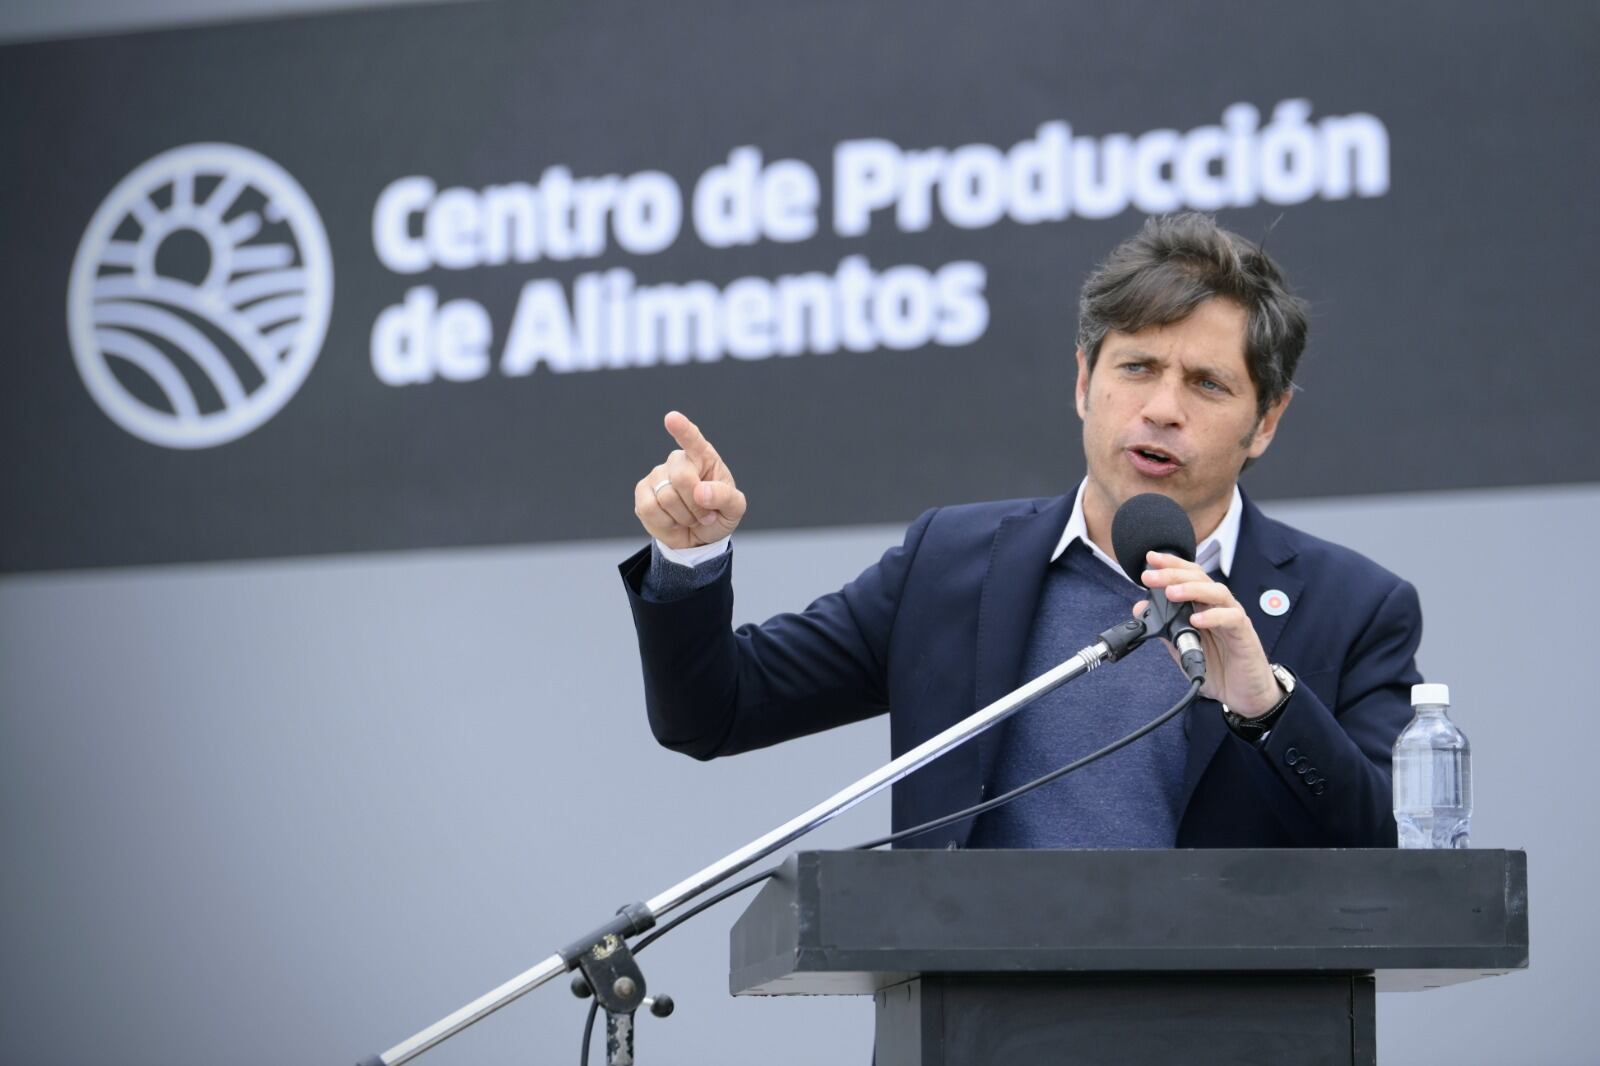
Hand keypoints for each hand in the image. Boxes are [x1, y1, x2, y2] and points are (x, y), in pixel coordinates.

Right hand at [633, 411, 747, 549]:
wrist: (697, 537)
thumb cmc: (717, 514)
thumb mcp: (734, 509)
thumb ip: (724, 497)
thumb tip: (701, 492)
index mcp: (703, 457)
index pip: (693, 439)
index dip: (682, 429)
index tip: (672, 418)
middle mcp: (678, 461)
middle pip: (682, 478)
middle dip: (696, 505)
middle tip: (705, 514)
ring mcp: (657, 475)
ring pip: (666, 497)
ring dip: (684, 517)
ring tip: (689, 517)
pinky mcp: (642, 493)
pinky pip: (649, 509)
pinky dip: (666, 523)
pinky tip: (672, 521)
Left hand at [1134, 551, 1280, 716]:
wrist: (1243, 694)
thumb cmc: (1218, 667)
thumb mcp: (1183, 646)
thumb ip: (1164, 627)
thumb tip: (1140, 608)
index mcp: (1204, 606)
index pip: (1189, 577)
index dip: (1170, 565)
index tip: (1150, 559)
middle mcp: (1219, 607)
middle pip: (1199, 579)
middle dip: (1173, 574)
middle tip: (1150, 576)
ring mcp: (1233, 619)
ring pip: (1217, 592)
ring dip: (1192, 590)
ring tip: (1171, 593)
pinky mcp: (1245, 635)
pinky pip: (1232, 618)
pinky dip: (1213, 617)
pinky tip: (1196, 620)